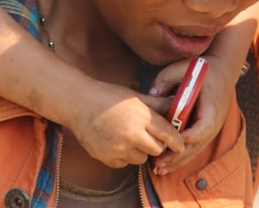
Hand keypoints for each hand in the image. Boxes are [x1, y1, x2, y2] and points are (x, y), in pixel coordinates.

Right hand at [66, 80, 183, 167]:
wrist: (78, 104)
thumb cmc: (108, 96)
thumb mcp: (136, 96)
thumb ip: (158, 104)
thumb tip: (178, 104)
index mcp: (141, 116)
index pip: (168, 134)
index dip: (177, 140)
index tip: (180, 144)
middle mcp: (131, 134)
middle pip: (157, 149)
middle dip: (156, 144)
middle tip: (150, 135)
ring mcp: (118, 148)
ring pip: (141, 158)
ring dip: (140, 150)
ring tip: (129, 136)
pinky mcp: (107, 158)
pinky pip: (125, 163)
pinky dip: (124, 156)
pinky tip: (116, 141)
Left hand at [147, 54, 235, 174]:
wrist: (223, 71)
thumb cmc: (202, 69)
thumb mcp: (183, 68)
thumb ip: (166, 79)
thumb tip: (151, 95)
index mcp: (212, 108)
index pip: (203, 128)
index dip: (188, 137)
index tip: (171, 144)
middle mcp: (214, 122)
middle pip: (197, 145)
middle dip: (178, 156)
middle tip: (158, 164)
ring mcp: (212, 128)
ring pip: (195, 150)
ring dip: (178, 161)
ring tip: (159, 169)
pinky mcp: (205, 130)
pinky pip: (194, 147)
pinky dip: (181, 156)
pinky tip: (167, 163)